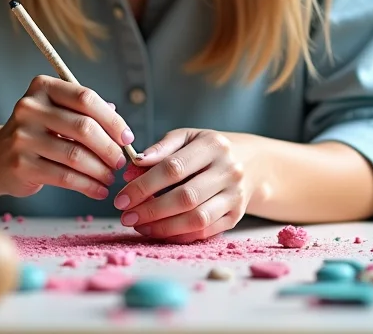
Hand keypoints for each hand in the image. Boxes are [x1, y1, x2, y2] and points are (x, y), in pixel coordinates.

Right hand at [0, 75, 133, 200]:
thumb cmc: (36, 134)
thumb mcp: (57, 114)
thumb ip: (86, 113)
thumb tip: (120, 123)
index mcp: (42, 87)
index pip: (86, 98)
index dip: (112, 120)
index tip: (127, 138)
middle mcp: (29, 108)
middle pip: (83, 127)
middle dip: (109, 148)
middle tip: (120, 161)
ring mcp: (22, 136)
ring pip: (76, 155)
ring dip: (100, 170)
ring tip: (110, 177)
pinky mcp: (21, 164)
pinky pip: (64, 177)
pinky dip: (88, 186)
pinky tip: (98, 190)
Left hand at [113, 129, 253, 242]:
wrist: (250, 162)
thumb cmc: (208, 149)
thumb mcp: (186, 138)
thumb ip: (159, 150)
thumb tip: (131, 168)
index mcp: (213, 145)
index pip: (173, 168)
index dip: (144, 185)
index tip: (122, 198)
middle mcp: (229, 170)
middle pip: (185, 197)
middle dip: (151, 210)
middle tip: (126, 217)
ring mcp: (235, 195)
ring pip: (196, 219)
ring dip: (163, 227)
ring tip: (140, 227)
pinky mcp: (236, 216)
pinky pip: (205, 232)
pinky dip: (179, 235)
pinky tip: (160, 232)